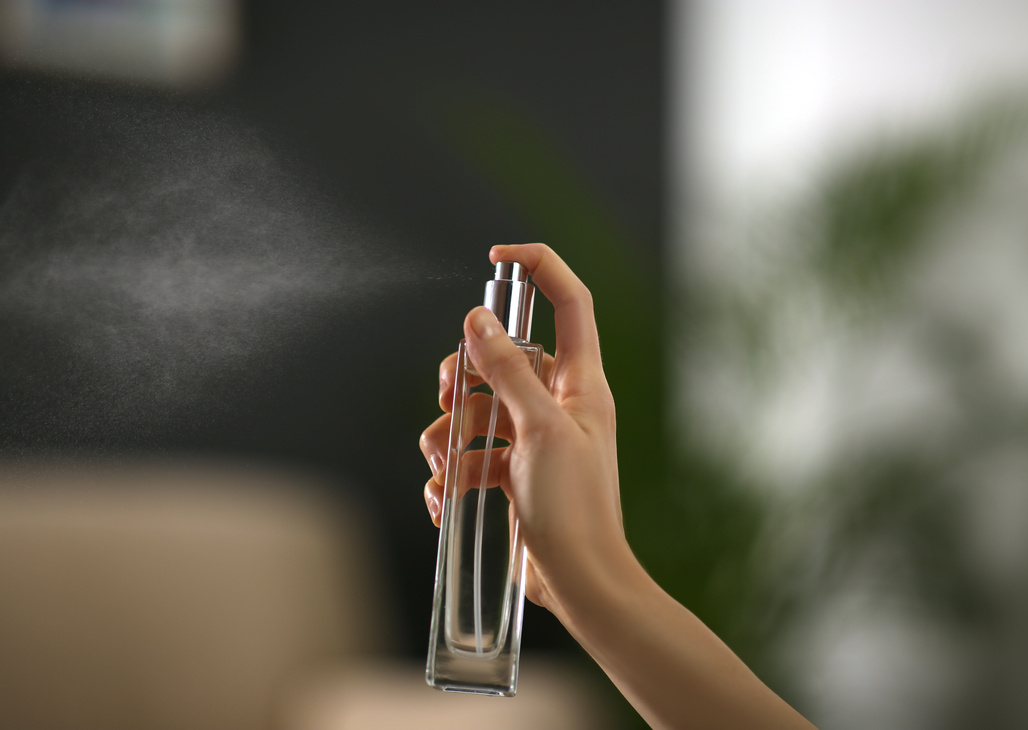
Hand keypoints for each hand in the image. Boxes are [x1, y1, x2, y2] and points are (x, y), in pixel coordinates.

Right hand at [419, 243, 626, 619]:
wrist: (579, 582)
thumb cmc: (577, 509)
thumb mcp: (540, 430)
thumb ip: (508, 372)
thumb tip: (478, 321)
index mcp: (580, 382)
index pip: (569, 303)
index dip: (540, 268)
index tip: (497, 257)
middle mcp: (556, 403)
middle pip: (500, 357)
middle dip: (463, 375)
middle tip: (449, 399)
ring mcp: (530, 439)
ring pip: (473, 409)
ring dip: (448, 436)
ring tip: (447, 468)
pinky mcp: (509, 473)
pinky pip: (468, 455)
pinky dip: (451, 474)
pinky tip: (448, 499)